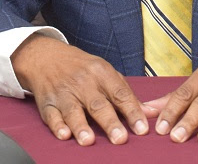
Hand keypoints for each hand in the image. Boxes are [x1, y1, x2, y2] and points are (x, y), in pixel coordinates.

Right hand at [11, 35, 151, 145]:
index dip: (132, 111)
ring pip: (73, 110)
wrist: (47, 56)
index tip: (142, 128)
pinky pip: (51, 115)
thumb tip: (150, 113)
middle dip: (110, 122)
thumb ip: (126, 94)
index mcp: (101, 73)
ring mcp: (64, 92)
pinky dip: (57, 125)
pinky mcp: (47, 102)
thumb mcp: (105, 72)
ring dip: (81, 126)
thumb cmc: (82, 68)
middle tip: (120, 139)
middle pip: (98, 104)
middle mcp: (83, 82)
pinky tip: (64, 134)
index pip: (120, 93)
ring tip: (89, 141)